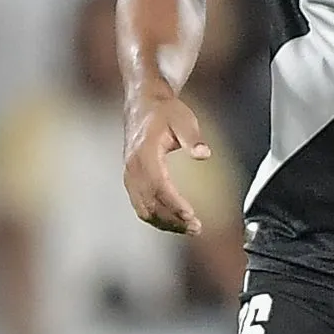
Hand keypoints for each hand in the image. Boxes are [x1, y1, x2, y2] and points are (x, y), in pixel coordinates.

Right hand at [123, 94, 207, 234]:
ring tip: (188, 229)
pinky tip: (173, 222)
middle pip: (150, 203)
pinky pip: (140, 205)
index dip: (174, 203)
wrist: (143, 104)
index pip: (158, 185)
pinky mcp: (131, 180)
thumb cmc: (165, 111)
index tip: (191, 215)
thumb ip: (193, 137)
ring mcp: (130, 175)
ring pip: (143, 208)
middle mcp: (133, 167)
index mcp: (145, 153)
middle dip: (173, 219)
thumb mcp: (183, 119)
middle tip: (196, 228)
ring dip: (165, 222)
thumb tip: (203, 154)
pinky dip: (156, 217)